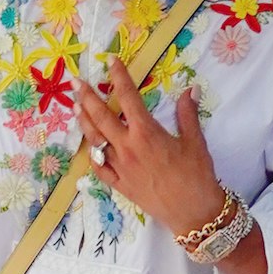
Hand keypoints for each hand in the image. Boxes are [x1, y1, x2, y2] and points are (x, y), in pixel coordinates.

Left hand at [74, 58, 226, 238]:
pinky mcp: (119, 184)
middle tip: (75, 83)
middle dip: (87, 97)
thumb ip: (188, 114)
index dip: (119, 77)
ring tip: (75, 108)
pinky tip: (89, 147)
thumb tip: (190, 90)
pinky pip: (99, 168)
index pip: (128, 97)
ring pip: (95, 140)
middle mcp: (128, 147)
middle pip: (101, 117)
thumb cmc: (197, 175)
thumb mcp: (195, 141)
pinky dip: (93, 155)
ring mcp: (120, 167)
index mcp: (146, 133)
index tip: (110, 62)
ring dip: (84, 122)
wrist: (193, 212)